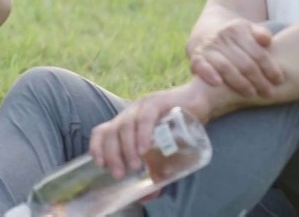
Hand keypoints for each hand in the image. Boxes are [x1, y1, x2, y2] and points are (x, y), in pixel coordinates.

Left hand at [89, 81, 212, 179]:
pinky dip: (142, 134)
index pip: (102, 131)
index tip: (100, 165)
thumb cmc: (180, 127)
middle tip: (120, 174)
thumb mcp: (164, 151)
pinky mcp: (158, 102)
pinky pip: (145, 117)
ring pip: (125, 125)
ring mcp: (142, 106)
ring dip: (127, 148)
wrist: (201, 101)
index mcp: (126, 123)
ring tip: (135, 166)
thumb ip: (155, 170)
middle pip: (110, 131)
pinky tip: (145, 149)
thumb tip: (146, 198)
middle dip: (111, 155)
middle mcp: (129, 113)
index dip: (96, 147)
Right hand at [188, 19, 283, 97]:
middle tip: (270, 93)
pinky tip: (218, 83)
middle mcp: (222, 37)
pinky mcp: (196, 57)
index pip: (258, 53)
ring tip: (252, 94)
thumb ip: (260, 33)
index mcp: (238, 29)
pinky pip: (201, 65)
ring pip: (226, 67)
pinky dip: (208, 73)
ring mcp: (208, 47)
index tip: (279, 80)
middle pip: (245, 63)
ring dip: (240, 83)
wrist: (207, 31)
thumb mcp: (249, 29)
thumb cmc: (236, 37)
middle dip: (259, 80)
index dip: (270, 68)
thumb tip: (267, 40)